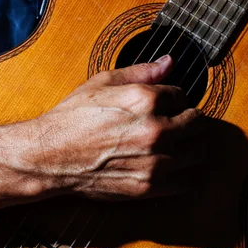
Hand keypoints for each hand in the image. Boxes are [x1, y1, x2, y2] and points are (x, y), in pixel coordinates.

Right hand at [26, 55, 204, 199]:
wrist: (49, 156)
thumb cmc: (71, 118)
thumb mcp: (101, 83)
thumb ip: (140, 71)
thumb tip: (168, 62)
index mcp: (145, 99)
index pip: (182, 95)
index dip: (173, 99)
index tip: (166, 105)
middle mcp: (155, 129)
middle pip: (197, 123)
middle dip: (189, 120)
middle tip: (177, 123)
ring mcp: (154, 160)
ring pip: (198, 152)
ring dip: (192, 146)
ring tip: (178, 144)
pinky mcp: (148, 185)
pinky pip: (186, 181)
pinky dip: (184, 174)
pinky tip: (171, 166)